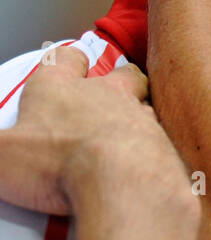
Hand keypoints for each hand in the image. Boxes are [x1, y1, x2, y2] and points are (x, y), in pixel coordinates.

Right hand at [0, 47, 190, 215]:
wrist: (122, 179)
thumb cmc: (57, 161)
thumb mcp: (2, 155)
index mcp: (59, 89)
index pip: (63, 60)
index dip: (64, 61)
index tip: (66, 63)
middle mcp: (105, 96)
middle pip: (121, 74)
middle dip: (118, 79)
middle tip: (113, 91)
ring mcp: (141, 118)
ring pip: (147, 104)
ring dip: (140, 116)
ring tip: (130, 133)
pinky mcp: (166, 145)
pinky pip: (165, 139)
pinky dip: (157, 147)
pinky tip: (149, 162)